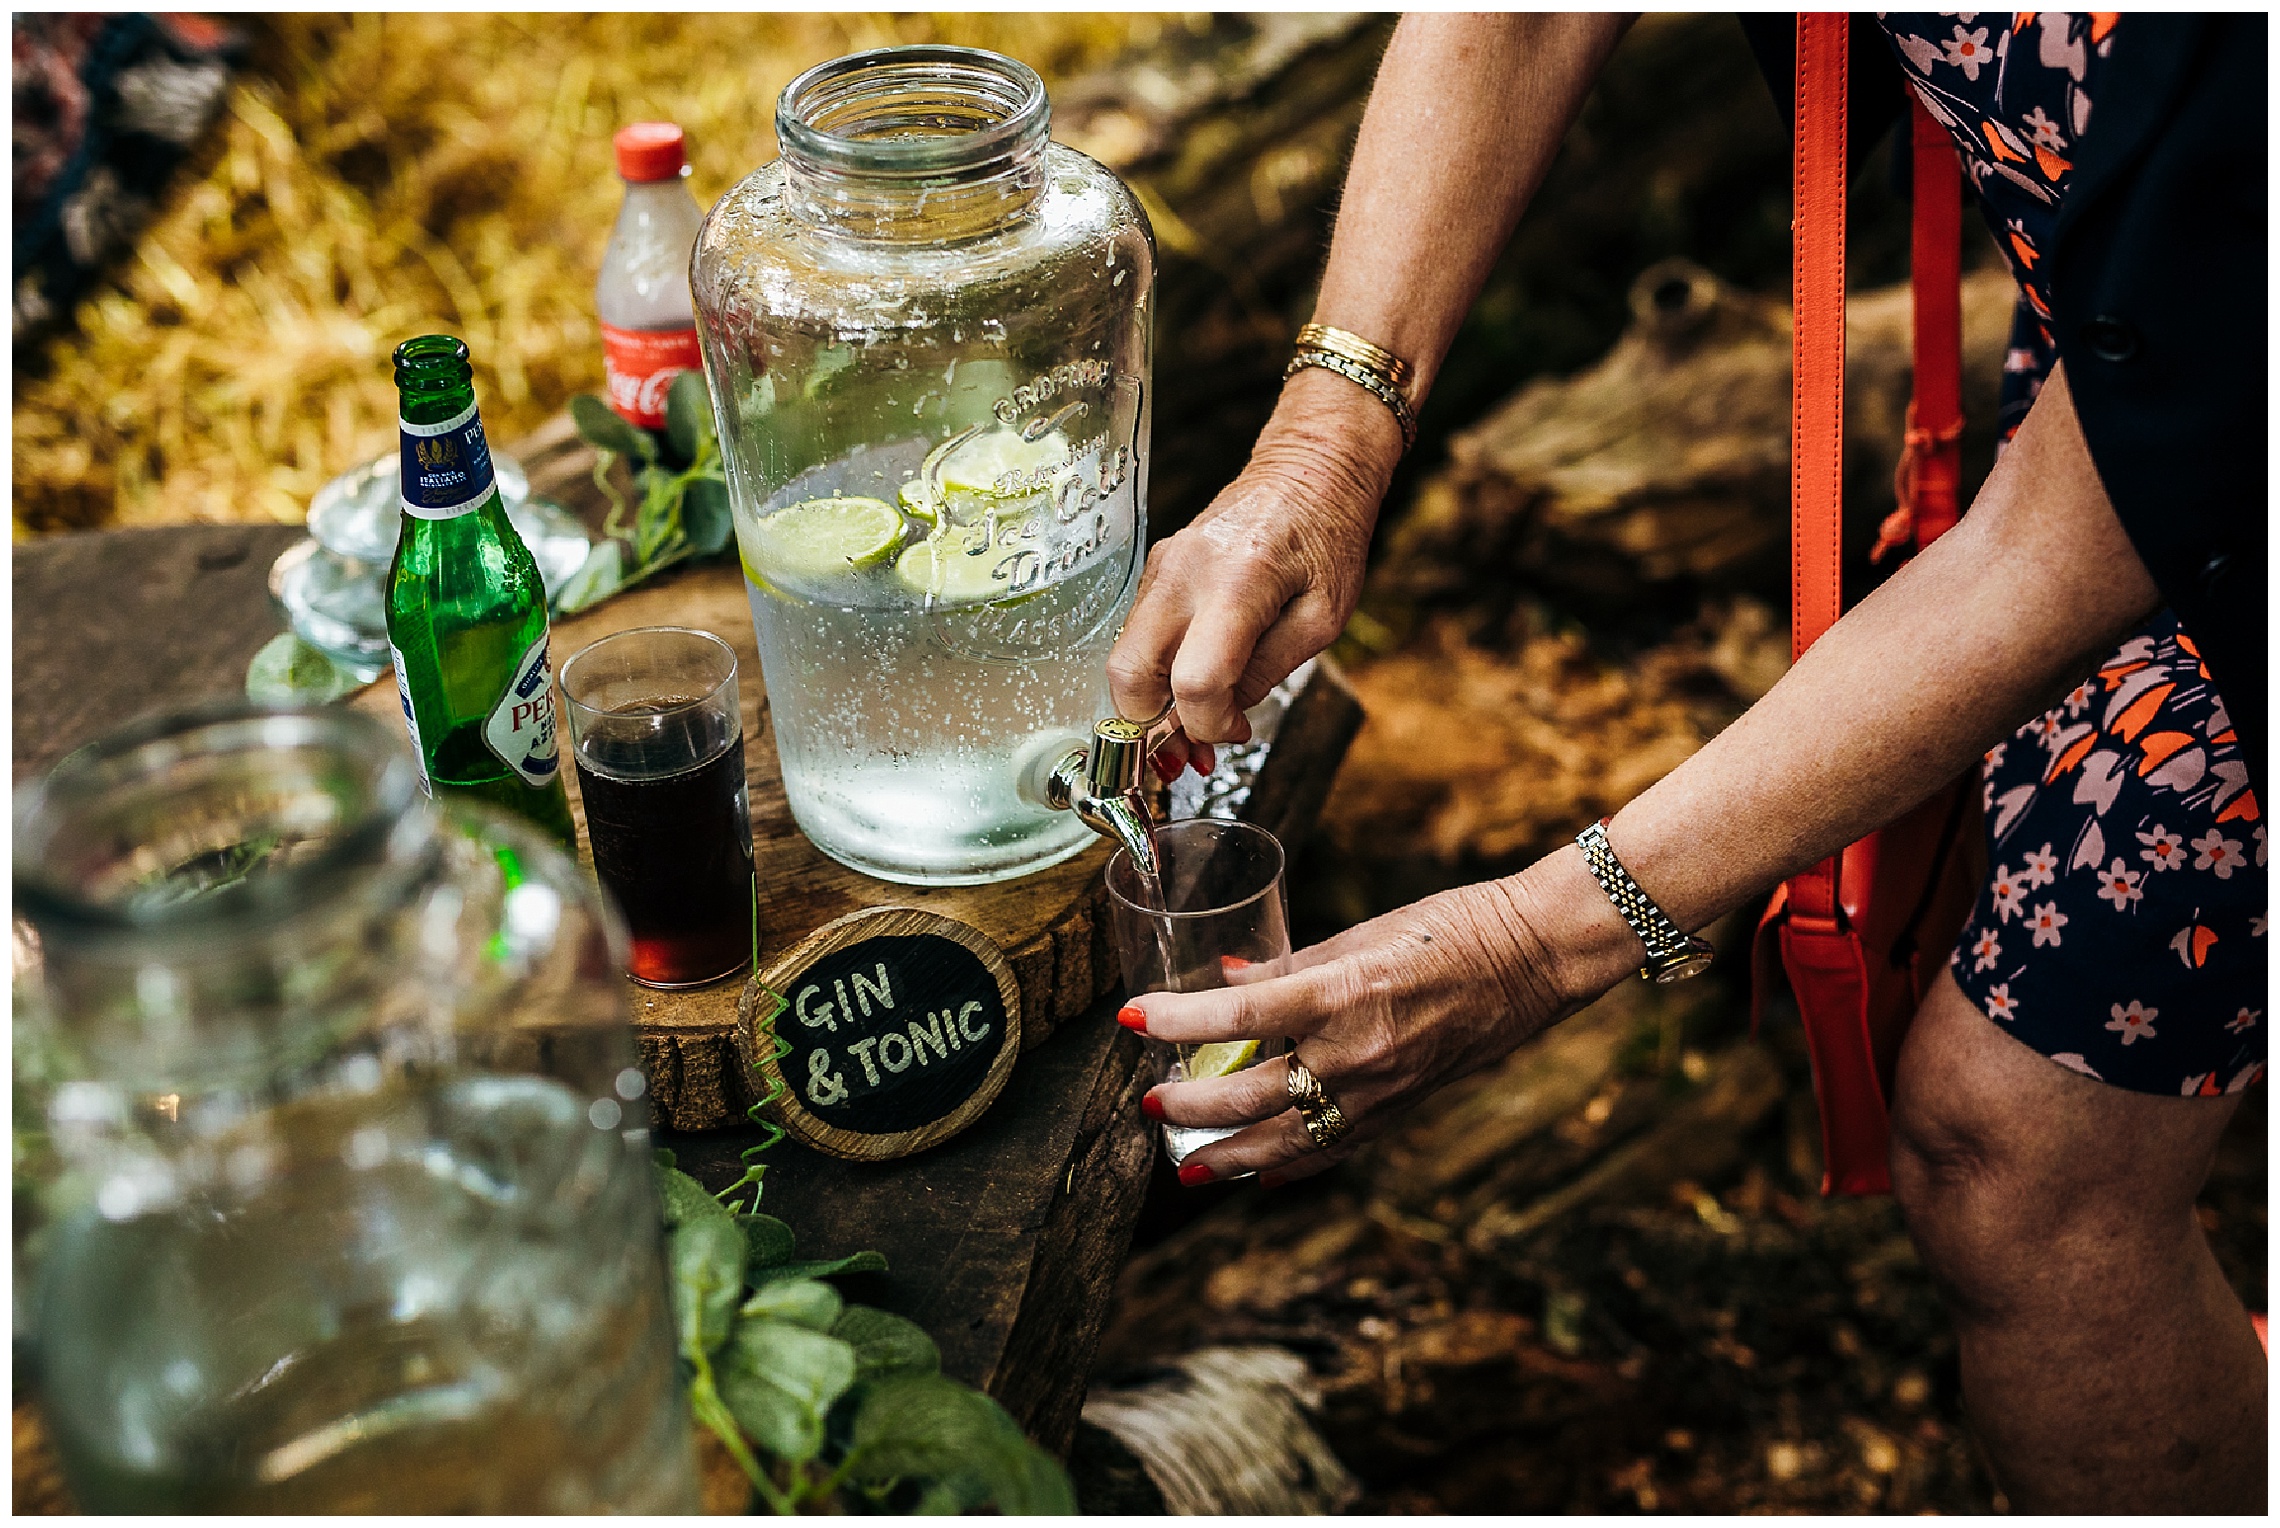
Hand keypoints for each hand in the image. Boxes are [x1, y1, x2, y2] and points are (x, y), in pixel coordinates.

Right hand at [1109, 369, 1400, 777]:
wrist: (1309, 467)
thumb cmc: (1328, 538)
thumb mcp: (1323, 618)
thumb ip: (1268, 671)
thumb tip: (1220, 718)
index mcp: (1239, 584)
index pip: (1195, 682)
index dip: (1208, 726)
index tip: (1232, 735)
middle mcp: (1185, 574)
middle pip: (1128, 676)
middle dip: (1151, 725)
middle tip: (1189, 746)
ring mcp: (1162, 568)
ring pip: (1124, 659)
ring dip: (1151, 701)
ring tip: (1196, 718)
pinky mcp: (1155, 568)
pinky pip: (1140, 634)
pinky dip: (1158, 668)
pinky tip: (1195, 674)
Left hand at [1128, 873, 1586, 1185]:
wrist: (1534, 959)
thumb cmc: (1451, 928)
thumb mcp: (1361, 934)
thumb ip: (1290, 964)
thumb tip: (1230, 978)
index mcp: (1341, 993)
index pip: (1235, 1015)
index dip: (1173, 1020)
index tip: (1130, 1019)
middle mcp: (1356, 1053)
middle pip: (1248, 1097)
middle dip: (1188, 1107)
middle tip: (1152, 1101)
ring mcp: (1380, 1091)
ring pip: (1285, 1141)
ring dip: (1228, 1157)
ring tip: (1189, 1166)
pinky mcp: (1401, 1111)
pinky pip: (1333, 1150)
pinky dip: (1290, 1164)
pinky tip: (1260, 1172)